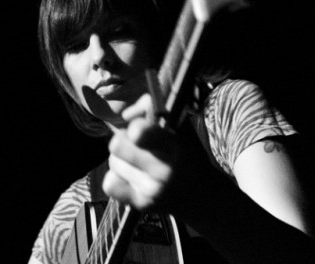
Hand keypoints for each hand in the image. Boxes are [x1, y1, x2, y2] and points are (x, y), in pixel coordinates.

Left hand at [102, 94, 179, 209]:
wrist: (205, 195)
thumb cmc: (189, 152)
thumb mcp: (179, 126)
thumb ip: (152, 109)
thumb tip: (126, 115)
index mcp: (174, 145)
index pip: (140, 132)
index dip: (136, 127)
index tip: (139, 130)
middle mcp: (162, 168)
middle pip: (116, 144)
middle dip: (124, 140)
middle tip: (137, 144)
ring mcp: (151, 189)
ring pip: (112, 162)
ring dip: (122, 160)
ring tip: (140, 163)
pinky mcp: (142, 204)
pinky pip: (109, 184)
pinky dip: (117, 179)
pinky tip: (132, 178)